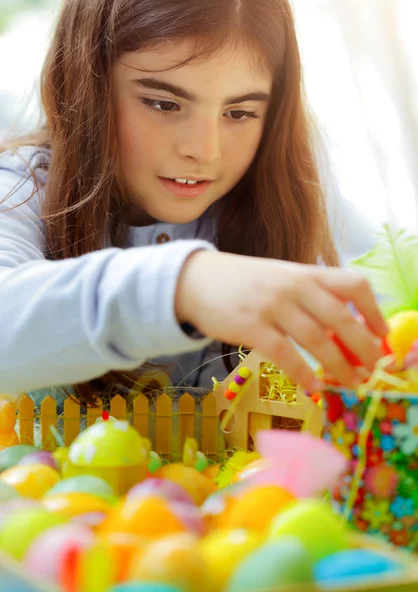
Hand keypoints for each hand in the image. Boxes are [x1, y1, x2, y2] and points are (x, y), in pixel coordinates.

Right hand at [175, 251, 386, 391]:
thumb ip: (311, 297)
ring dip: (339, 366)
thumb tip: (344, 330)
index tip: (382, 336)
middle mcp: (293, 286)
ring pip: (317, 339)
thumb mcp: (282, 278)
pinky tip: (313, 388)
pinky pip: (285, 355)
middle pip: (341, 317)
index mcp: (305, 272)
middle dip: (363, 347)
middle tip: (373, 369)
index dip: (374, 312)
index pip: (354, 285)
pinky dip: (303, 374)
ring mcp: (272, 305)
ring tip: (351, 383)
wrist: (196, 280)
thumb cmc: (244, 283)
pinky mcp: (251, 326)